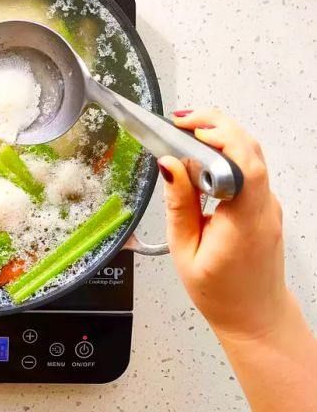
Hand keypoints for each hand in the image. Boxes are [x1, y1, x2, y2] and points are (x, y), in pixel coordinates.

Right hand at [158, 109, 286, 340]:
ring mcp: (269, 205)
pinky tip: (199, 156)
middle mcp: (264, 208)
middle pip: (249, 149)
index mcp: (244, 222)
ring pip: (251, 154)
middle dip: (215, 125)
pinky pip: (249, 168)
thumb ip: (177, 205)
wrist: (254, 316)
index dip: (218, 138)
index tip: (186, 129)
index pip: (244, 165)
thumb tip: (168, 165)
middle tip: (179, 121)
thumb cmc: (220, 292)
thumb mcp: (185, 251)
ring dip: (220, 136)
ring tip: (184, 133)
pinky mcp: (264, 204)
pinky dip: (225, 152)